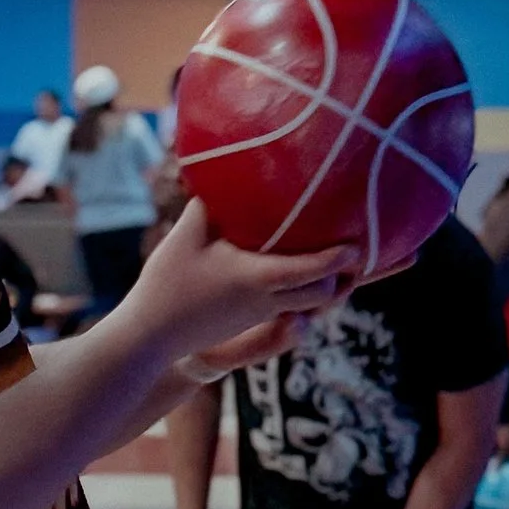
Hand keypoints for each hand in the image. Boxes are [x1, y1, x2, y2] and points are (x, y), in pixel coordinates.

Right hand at [125, 199, 351, 374]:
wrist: (151, 335)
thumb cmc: (167, 283)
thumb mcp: (185, 236)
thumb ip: (208, 206)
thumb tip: (221, 174)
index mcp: (257, 278)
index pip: (311, 270)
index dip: (338, 258)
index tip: (357, 244)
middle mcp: (266, 301)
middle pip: (321, 296)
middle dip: (341, 278)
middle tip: (353, 252)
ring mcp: (259, 314)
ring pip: (308, 307)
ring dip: (324, 288)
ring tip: (334, 264)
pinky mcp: (248, 321)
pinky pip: (289, 308)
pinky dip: (303, 294)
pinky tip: (296, 274)